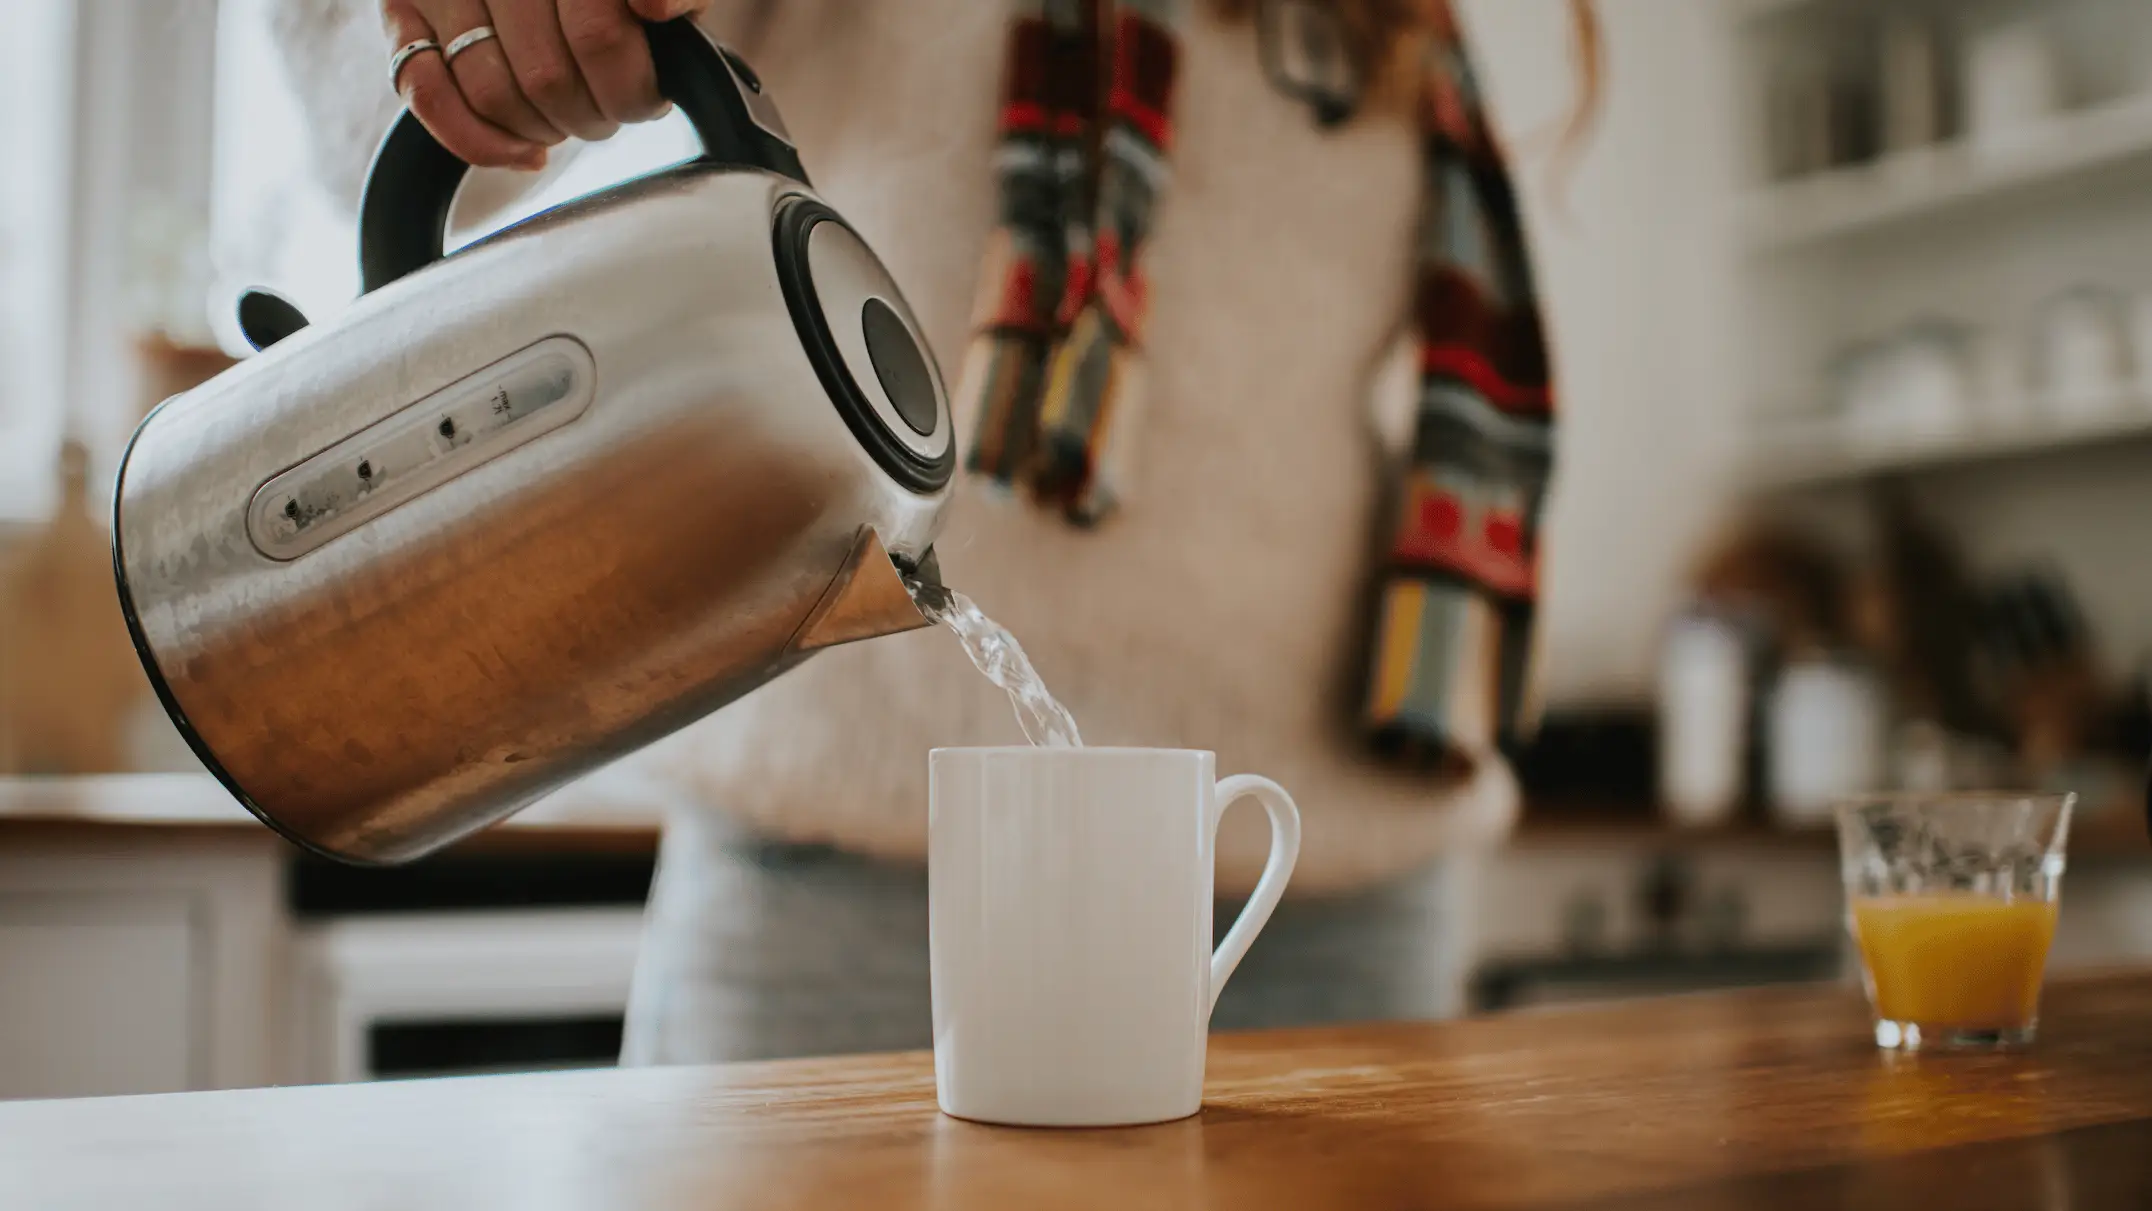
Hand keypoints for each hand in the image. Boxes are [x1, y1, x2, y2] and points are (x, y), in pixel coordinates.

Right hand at [381, 0, 711, 169]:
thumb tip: (656, 7)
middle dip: (593, 115)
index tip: (650, 99)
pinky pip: (425, 91)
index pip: (598, 36)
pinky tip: (529, 153)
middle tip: (614, 111)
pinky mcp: (402, 10)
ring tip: (574, 117)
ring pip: (490, 93)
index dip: (632, 88)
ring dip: (544, 130)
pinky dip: (479, 142)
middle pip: (545, 76)